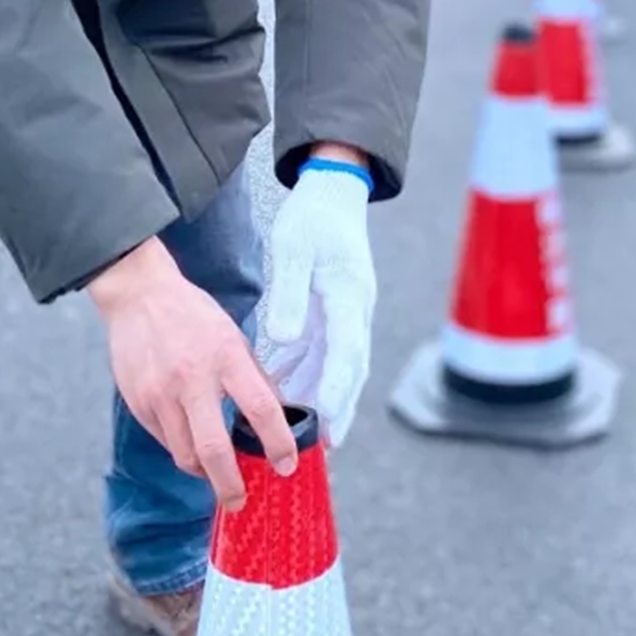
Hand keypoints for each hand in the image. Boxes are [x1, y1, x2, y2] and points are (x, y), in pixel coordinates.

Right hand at [88, 237, 298, 510]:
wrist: (138, 295)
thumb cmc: (193, 316)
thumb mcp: (233, 336)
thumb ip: (255, 377)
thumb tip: (279, 417)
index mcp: (225, 356)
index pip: (260, 408)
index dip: (277, 443)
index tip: (286, 466)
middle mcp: (191, 379)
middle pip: (213, 450)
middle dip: (230, 485)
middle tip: (240, 501)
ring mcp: (160, 395)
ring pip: (185, 456)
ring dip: (204, 473)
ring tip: (217, 475)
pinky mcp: (139, 405)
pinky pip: (166, 442)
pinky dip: (183, 450)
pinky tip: (191, 442)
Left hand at [261, 151, 376, 445]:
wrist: (334, 191)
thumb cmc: (312, 216)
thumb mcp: (293, 247)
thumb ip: (289, 292)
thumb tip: (283, 338)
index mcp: (349, 295)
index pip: (346, 350)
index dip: (336, 387)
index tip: (325, 419)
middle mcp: (355, 310)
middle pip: (350, 368)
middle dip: (341, 407)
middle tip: (329, 444)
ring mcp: (347, 312)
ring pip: (337, 363)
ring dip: (321, 395)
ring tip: (302, 430)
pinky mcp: (334, 309)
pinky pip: (321, 348)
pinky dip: (305, 371)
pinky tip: (280, 388)